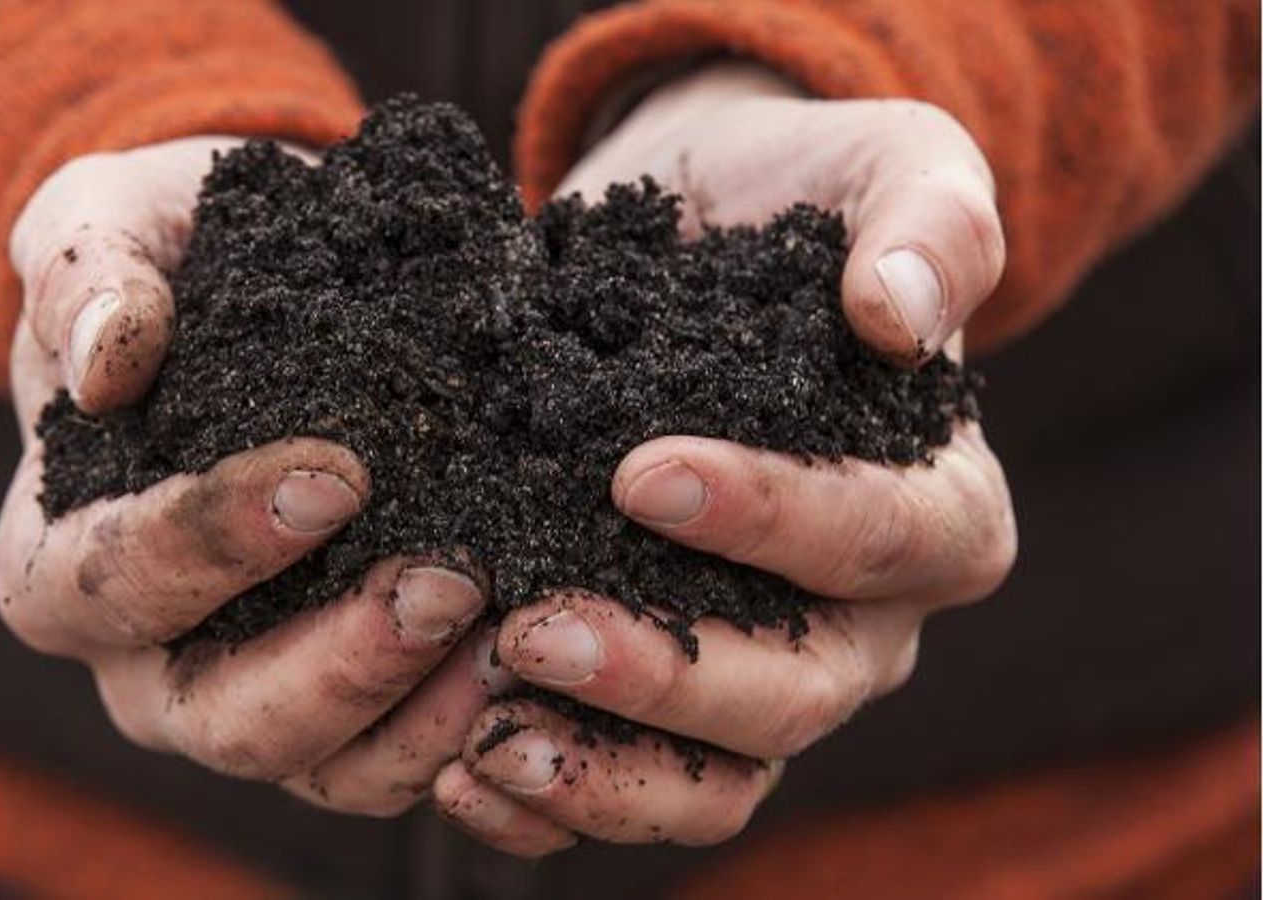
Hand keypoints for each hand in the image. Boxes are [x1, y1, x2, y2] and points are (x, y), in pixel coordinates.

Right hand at [0, 138, 506, 814]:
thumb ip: (88, 274)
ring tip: (517, 633)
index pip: (113, 579)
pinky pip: (395, 763)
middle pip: (219, 717)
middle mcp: (143, 662)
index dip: (215, 539)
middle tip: (448, 582)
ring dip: (420, 717)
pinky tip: (535, 666)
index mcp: (56, 561)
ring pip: (321, 765)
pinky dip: (463, 733)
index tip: (335, 474)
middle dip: (338, 662)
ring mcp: (245, 698)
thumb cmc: (174, 259)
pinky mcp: (342, 708)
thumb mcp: (110, 220)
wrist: (268, 294)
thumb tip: (105, 363)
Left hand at [436, 64, 1015, 855]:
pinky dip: (556, 797)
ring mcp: (765, 668)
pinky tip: (462, 770)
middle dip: (667, 672)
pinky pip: (637, 782)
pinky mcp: (670, 691)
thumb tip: (895, 313)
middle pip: (797, 689)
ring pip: (720, 775)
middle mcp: (864, 618)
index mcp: (938, 507)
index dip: (772, 519)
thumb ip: (926, 223)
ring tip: (485, 743)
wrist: (693, 238)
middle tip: (534, 630)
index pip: (883, 539)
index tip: (638, 473)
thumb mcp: (886, 167)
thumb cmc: (796, 202)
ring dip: (604, 771)